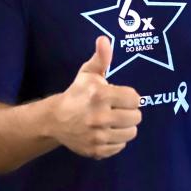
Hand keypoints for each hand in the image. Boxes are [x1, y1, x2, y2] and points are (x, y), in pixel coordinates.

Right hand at [50, 36, 141, 159]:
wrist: (55, 120)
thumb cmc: (77, 94)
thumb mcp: (88, 74)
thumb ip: (101, 58)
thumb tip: (104, 39)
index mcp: (100, 95)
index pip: (135, 99)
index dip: (129, 97)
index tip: (120, 97)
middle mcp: (100, 117)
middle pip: (136, 117)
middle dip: (128, 112)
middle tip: (117, 109)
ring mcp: (98, 136)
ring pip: (131, 133)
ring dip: (125, 127)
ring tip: (114, 121)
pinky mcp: (97, 151)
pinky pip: (120, 146)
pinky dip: (116, 140)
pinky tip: (106, 132)